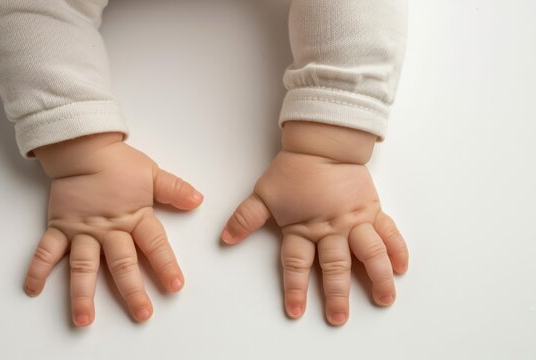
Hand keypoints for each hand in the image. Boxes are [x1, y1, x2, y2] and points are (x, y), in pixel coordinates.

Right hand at [23, 133, 202, 325]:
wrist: (83, 148)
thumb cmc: (118, 162)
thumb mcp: (152, 174)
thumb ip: (174, 189)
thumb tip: (197, 200)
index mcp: (134, 217)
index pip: (154, 245)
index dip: (166, 265)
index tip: (175, 286)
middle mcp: (108, 229)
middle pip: (122, 264)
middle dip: (133, 290)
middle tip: (142, 314)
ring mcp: (82, 231)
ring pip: (83, 266)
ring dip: (82, 294)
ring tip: (84, 319)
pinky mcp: (59, 227)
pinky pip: (46, 251)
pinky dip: (37, 269)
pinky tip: (33, 290)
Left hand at [221, 122, 407, 324]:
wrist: (322, 145)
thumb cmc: (293, 170)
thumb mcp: (263, 195)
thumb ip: (246, 219)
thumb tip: (225, 238)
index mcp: (303, 228)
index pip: (297, 264)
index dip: (295, 288)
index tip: (296, 310)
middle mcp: (331, 229)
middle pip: (335, 266)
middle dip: (336, 294)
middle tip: (339, 317)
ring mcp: (354, 220)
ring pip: (369, 252)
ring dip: (378, 276)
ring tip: (384, 298)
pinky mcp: (372, 210)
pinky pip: (388, 232)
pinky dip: (397, 249)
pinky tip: (401, 267)